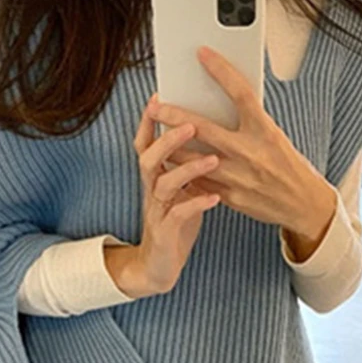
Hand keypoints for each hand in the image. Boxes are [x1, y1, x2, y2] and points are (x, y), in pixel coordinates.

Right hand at [108, 93, 221, 296]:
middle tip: (190, 124)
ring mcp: (156, 211)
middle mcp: (151, 190)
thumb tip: (209, 134)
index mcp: (155, 176)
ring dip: (187, 169)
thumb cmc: (176, 222)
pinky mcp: (166, 232)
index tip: (158, 97)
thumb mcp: (181, 189)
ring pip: (164, 184)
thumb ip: (188, 165)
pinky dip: (196, 204)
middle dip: (168, 139)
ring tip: (212, 159)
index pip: (146, 143)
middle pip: (149, 157)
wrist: (160, 265)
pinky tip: (215, 199)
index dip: (148, 121)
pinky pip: (178, 215)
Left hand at [146, 45, 334, 238]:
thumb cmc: (287, 165)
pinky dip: (184, 173)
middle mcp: (250, 152)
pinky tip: (171, 165)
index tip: (202, 54)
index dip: (221, 71)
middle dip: (174, 116)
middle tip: (155, 107)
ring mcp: (238, 177)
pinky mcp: (230, 197)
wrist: (302, 204)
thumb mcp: (274, 136)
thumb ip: (249, 122)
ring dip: (170, 148)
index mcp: (265, 131)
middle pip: (203, 129)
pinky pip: (199, 183)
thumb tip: (221, 101)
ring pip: (192, 160)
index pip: (240, 93)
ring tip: (155, 138)